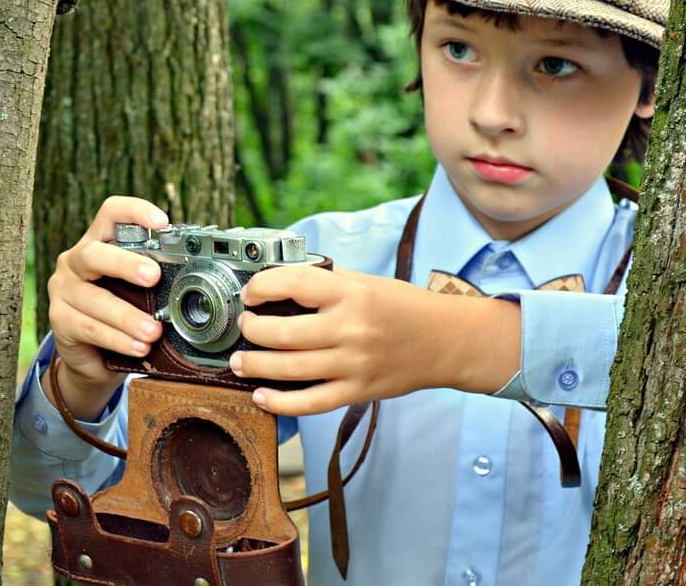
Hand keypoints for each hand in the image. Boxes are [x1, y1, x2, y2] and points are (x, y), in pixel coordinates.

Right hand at [43, 196, 168, 419]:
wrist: (94, 357)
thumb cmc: (121, 314)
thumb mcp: (138, 291)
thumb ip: (155, 278)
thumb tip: (199, 276)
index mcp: (98, 243)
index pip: (111, 214)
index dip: (135, 212)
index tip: (162, 222)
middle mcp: (75, 261)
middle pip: (94, 253)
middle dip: (125, 264)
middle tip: (153, 276)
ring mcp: (62, 290)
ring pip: (94, 298)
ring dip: (127, 316)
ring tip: (154, 331)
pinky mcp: (59, 320)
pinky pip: (90, 328)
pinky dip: (118, 339)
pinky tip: (139, 347)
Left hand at [229, 266, 520, 415]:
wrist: (445, 341)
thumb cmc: (402, 307)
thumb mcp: (364, 283)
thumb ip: (325, 284)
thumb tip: (278, 286)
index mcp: (351, 294)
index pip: (294, 284)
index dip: (262, 287)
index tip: (250, 294)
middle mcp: (351, 329)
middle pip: (284, 333)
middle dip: (252, 331)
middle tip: (244, 328)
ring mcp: (353, 364)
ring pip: (291, 369)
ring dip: (256, 366)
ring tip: (240, 361)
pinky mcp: (357, 391)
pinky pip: (311, 403)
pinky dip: (281, 403)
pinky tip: (261, 396)